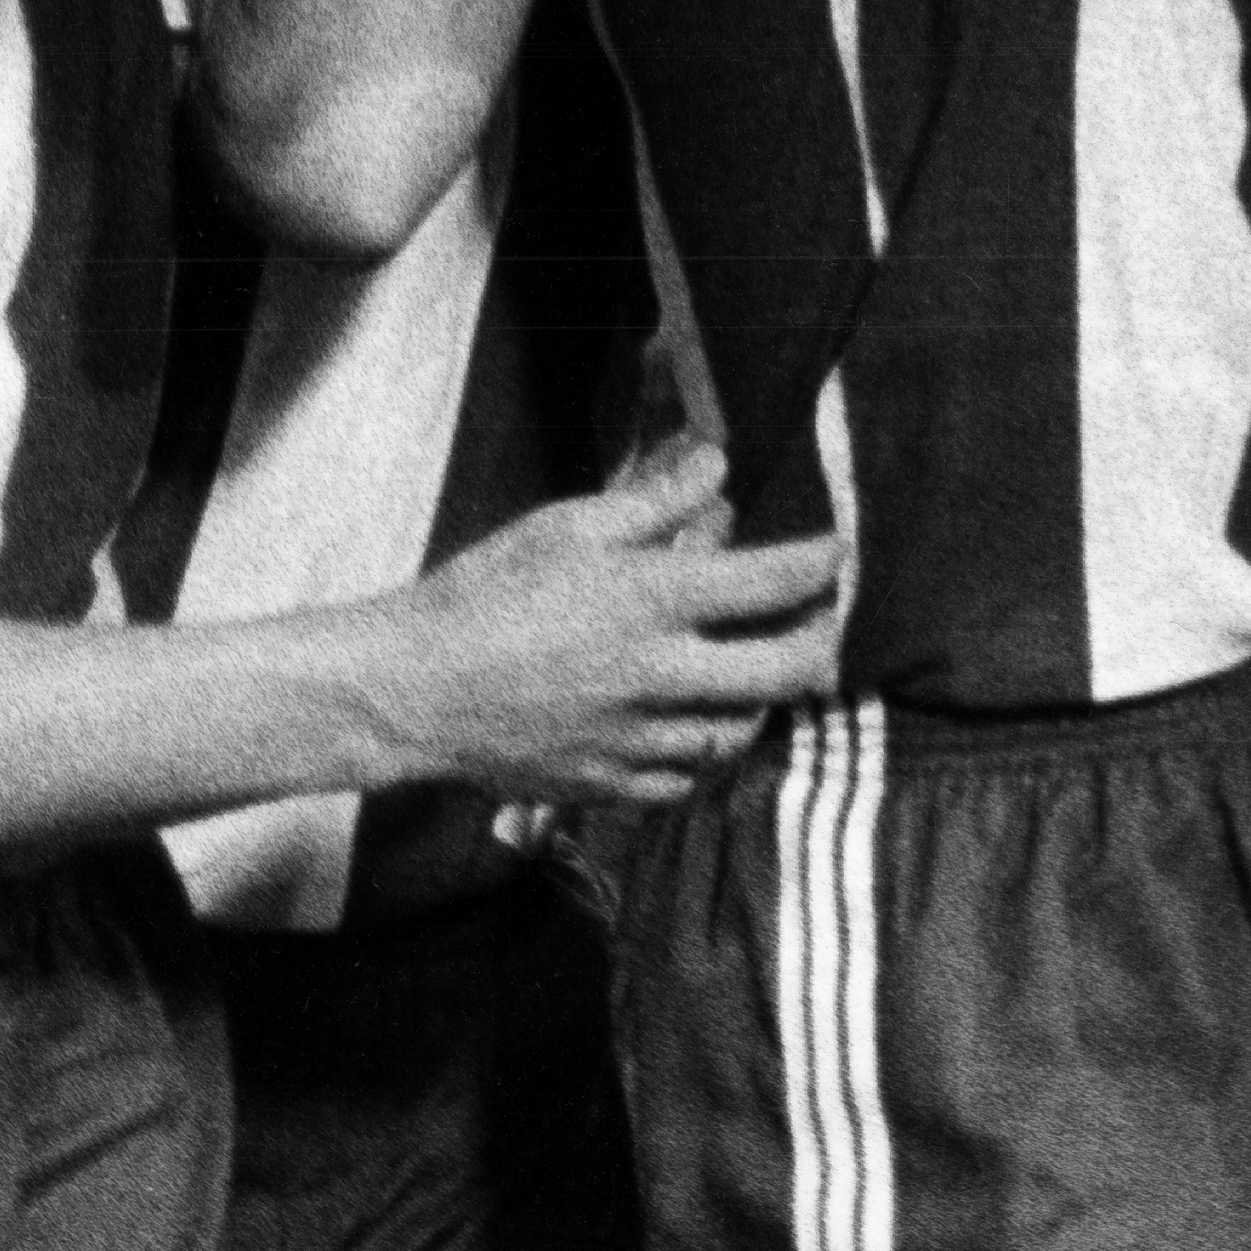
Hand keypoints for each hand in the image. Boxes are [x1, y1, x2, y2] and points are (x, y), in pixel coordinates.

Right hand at [362, 436, 843, 806]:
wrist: (411, 689)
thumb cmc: (486, 592)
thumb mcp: (568, 527)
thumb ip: (655, 500)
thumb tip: (719, 465)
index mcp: (651, 601)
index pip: (773, 582)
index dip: (822, 563)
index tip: (839, 551)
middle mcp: (657, 675)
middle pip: (785, 671)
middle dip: (823, 643)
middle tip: (824, 622)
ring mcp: (635, 739)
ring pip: (740, 731)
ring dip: (763, 701)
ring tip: (760, 673)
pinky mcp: (608, 785)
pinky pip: (686, 779)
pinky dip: (704, 753)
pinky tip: (697, 726)